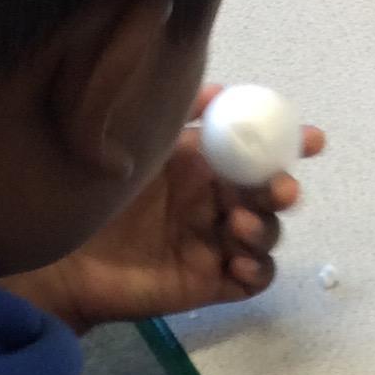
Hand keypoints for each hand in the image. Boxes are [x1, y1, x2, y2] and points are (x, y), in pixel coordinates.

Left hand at [4, 87, 325, 331]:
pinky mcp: (210, 284)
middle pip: (270, 197)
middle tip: (280, 189)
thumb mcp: (138, 146)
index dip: (291, 144)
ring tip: (236, 227)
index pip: (258, 153)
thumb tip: (218, 91)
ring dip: (264, 229)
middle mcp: (215, 204)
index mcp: (204, 167)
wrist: (62, 256)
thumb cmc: (95, 196)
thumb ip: (177, 117)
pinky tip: (239, 263)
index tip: (312, 140)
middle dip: (283, 190)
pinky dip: (258, 270)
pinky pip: (253, 280)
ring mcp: (215, 245)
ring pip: (266, 237)